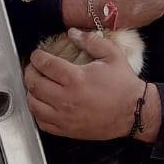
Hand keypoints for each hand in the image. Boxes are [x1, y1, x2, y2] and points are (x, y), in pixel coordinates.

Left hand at [24, 29, 143, 139]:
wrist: (134, 112)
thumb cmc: (124, 85)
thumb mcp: (112, 55)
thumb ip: (91, 41)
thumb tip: (72, 33)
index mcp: (75, 78)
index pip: (45, 64)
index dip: (36, 57)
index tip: (36, 55)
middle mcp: (66, 98)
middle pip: (34, 84)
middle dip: (29, 72)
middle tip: (33, 68)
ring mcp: (65, 116)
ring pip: (34, 104)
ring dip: (30, 92)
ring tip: (35, 85)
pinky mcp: (67, 130)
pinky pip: (42, 122)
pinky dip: (37, 112)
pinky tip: (42, 104)